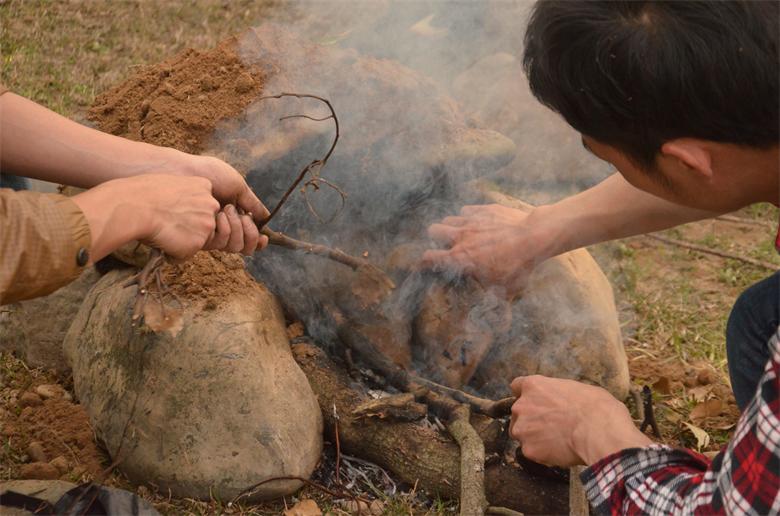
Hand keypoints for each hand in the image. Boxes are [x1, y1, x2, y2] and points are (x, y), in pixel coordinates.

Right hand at [73, 174, 220, 261]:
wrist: (132, 207)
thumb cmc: (142, 193)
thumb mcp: (170, 182)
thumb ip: (185, 193)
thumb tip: (181, 204)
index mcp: (205, 185)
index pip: (203, 204)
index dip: (186, 211)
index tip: (172, 210)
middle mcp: (211, 204)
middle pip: (205, 223)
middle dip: (189, 227)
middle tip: (168, 223)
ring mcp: (207, 224)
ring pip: (198, 240)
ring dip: (182, 241)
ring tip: (163, 232)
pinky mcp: (197, 243)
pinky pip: (185, 255)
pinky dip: (173, 254)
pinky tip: (160, 242)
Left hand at [174, 153, 268, 253]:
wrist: (187, 171)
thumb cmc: (210, 173)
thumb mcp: (237, 185)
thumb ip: (252, 203)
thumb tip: (267, 217)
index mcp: (234, 216)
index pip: (249, 237)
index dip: (258, 241)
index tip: (264, 238)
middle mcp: (223, 227)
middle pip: (244, 246)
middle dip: (249, 232)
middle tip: (242, 215)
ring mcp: (211, 233)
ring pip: (233, 247)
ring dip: (237, 229)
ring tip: (227, 209)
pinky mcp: (199, 236)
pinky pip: (219, 244)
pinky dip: (225, 230)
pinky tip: (219, 214)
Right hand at [422, 204, 557, 294]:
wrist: (535, 236)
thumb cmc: (518, 266)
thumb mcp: (507, 290)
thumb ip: (499, 306)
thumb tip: (502, 328)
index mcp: (460, 258)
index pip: (428, 257)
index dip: (423, 261)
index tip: (423, 265)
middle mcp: (461, 237)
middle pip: (432, 230)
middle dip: (436, 238)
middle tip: (446, 245)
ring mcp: (472, 220)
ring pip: (449, 218)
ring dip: (451, 226)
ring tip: (462, 234)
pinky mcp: (485, 210)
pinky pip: (468, 209)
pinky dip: (469, 216)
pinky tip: (479, 223)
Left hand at [509, 376, 651, 466]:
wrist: (598, 431)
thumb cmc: (595, 407)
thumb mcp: (576, 389)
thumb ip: (559, 395)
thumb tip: (565, 402)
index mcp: (533, 385)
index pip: (517, 386)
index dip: (527, 396)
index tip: (535, 402)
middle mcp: (521, 406)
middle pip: (518, 414)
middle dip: (531, 420)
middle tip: (552, 427)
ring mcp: (523, 429)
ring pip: (521, 435)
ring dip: (534, 438)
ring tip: (557, 441)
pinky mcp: (529, 450)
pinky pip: (532, 452)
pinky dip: (542, 454)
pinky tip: (560, 452)